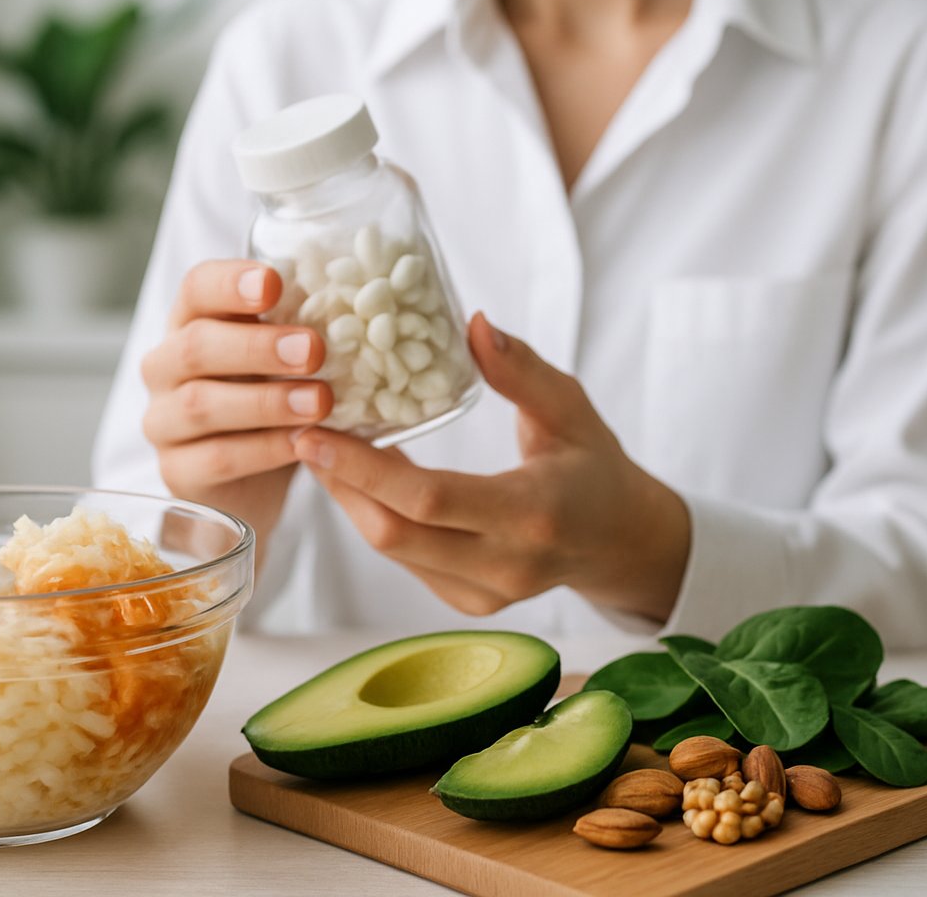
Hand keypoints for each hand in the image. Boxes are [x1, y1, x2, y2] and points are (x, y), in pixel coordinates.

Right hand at [141, 259, 333, 557]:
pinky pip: (217, 457)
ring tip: (319, 401)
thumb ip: (300, 331)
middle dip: (257, 346)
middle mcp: (165, 367)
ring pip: (202, 404)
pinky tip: (301, 443)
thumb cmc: (268, 396)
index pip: (196, 288)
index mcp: (190, 322)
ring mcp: (163, 421)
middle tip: (314, 349)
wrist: (249, 477)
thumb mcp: (282, 359)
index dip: (230, 283)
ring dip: (266, 402)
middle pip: (196, 346)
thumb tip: (359, 305)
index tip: (273, 283)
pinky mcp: (177, 470)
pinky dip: (265, 449)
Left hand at [293, 313, 690, 620]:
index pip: (430, 499)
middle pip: (395, 533)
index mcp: (533, 513)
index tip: (316, 433)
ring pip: (392, 551)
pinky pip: (406, 561)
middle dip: (340, 484)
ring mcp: (485, 594)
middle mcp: (505, 565)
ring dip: (351, 500)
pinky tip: (361, 480)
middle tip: (304, 433)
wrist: (622, 543)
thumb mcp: (571, 408)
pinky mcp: (469, 603)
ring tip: (324, 450)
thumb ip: (522, 370)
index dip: (364, 469)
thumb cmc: (597, 467)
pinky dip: (377, 517)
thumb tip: (472, 323)